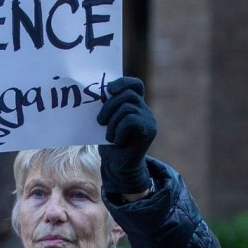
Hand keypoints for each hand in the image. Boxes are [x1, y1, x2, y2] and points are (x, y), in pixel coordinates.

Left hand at [97, 76, 155, 196]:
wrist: (117, 165)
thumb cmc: (109, 141)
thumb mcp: (106, 120)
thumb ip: (108, 106)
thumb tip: (97, 93)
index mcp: (135, 104)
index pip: (135, 84)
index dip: (123, 83)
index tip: (108, 90)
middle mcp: (145, 109)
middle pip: (127, 95)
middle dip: (109, 106)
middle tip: (100, 121)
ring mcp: (149, 120)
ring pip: (127, 108)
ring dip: (112, 123)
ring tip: (108, 136)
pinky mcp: (149, 131)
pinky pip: (130, 121)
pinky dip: (119, 131)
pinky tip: (116, 141)